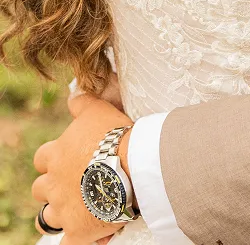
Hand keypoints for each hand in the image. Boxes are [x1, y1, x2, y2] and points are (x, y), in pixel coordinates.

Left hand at [33, 94, 131, 244]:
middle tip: (74, 184)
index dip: (53, 160)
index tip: (69, 159)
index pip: (42, 158)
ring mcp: (64, 209)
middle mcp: (54, 183)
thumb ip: (82, 103)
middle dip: (53, 187)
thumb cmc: (116, 135)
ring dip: (60, 214)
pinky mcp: (77, 231)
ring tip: (80, 210)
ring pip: (48, 218)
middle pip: (41, 189)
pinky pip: (68, 244)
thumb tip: (73, 95)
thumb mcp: (98, 110)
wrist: (133, 164)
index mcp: (56, 155)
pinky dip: (75, 240)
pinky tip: (89, 236)